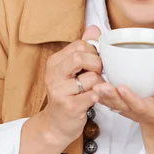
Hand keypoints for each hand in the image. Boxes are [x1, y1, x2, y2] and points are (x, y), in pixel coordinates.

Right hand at [40, 25, 103, 145]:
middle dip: (97, 64)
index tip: (95, 61)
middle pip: (81, 57)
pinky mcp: (69, 107)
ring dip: (99, 83)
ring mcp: (60, 92)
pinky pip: (92, 95)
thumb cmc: (68, 93)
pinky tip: (95, 97)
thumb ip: (83, 48)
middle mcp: (53, 75)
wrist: (56, 124)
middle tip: (98, 74)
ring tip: (95, 88)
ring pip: (91, 78)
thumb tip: (94, 28)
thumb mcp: (72, 70)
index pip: (79, 45)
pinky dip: (98, 95)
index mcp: (54, 62)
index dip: (93, 52)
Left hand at [93, 79, 153, 124]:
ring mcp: (126, 109)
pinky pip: (109, 102)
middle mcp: (136, 112)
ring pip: (113, 104)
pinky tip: (93, 91)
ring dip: (103, 97)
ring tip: (95, 88)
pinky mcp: (120, 105)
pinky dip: (101, 97)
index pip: (139, 105)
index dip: (130, 98)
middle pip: (122, 106)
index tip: (121, 88)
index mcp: (151, 110)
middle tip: (101, 87)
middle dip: (111, 97)